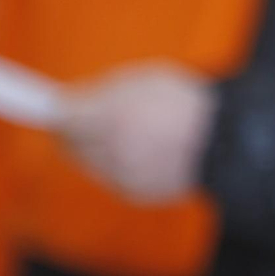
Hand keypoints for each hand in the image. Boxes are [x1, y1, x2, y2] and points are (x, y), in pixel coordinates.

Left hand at [61, 64, 215, 202]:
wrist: (228, 139)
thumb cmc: (186, 102)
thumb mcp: (142, 82)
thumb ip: (101, 94)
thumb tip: (68, 106)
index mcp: (111, 116)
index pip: (65, 119)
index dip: (55, 112)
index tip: (46, 107)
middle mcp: (110, 150)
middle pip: (72, 146)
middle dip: (72, 134)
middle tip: (77, 120)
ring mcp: (122, 175)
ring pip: (91, 164)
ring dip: (93, 150)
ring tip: (118, 133)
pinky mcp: (135, 193)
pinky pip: (112, 178)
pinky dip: (115, 166)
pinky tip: (136, 151)